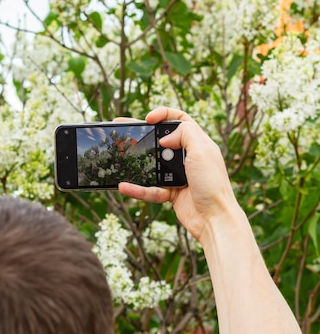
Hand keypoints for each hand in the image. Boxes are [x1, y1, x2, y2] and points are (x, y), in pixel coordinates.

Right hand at [118, 106, 239, 242]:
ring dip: (136, 164)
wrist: (214, 219)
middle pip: (161, 141)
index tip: (148, 119)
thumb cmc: (213, 184)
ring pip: (152, 166)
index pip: (181, 120)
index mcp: (199, 144)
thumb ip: (185, 134)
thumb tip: (164, 138)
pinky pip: (150, 189)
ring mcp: (178, 176)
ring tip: (119, 157)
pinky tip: (124, 186)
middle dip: (142, 135)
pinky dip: (137, 189)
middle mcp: (188, 158)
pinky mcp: (171, 193)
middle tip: (123, 129)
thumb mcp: (202, 151)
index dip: (164, 115)